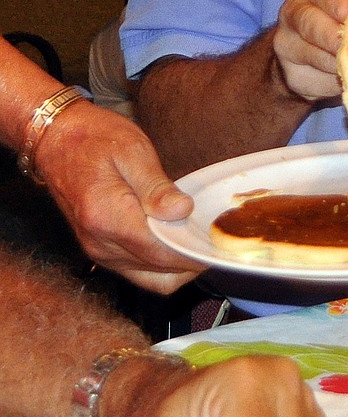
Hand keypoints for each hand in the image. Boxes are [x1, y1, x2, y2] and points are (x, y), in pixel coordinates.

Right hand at [34, 100, 200, 292]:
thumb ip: (156, 187)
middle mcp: (100, 243)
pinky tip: (179, 242)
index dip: (194, 251)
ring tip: (201, 238)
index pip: (160, 251)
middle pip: (158, 270)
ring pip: (150, 278)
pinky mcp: (101, 251)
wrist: (57, 141)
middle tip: (219, 238)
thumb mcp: (132, 150)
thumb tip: (182, 211)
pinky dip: (162, 266)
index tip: (220, 242)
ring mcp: (98, 251)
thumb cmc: (95, 138)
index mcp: (107, 217)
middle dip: (191, 259)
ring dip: (179, 266)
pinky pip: (138, 272)